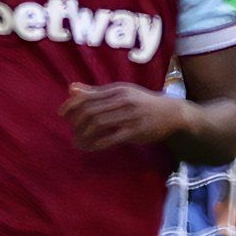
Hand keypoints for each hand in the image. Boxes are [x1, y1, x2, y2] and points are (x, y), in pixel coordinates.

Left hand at [62, 83, 188, 150]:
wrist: (173, 113)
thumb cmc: (144, 103)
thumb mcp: (122, 92)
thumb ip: (97, 92)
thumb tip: (71, 89)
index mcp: (118, 90)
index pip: (87, 96)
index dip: (71, 106)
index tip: (62, 115)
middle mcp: (123, 101)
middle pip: (90, 111)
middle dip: (76, 123)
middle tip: (72, 131)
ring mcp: (130, 116)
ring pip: (98, 124)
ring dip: (83, 135)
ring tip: (78, 141)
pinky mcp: (136, 131)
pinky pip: (110, 138)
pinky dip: (96, 144)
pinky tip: (90, 147)